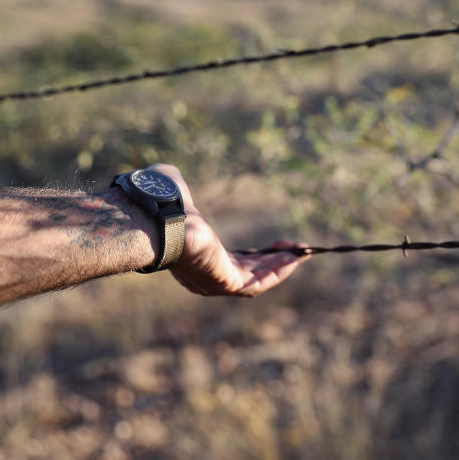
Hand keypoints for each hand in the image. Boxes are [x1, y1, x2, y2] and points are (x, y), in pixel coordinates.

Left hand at [147, 163, 308, 296]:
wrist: (158, 219)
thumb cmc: (162, 202)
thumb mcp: (174, 191)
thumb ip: (178, 187)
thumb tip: (170, 176)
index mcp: (196, 255)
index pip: (232, 261)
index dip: (256, 255)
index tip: (273, 246)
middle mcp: (206, 274)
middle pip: (249, 272)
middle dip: (273, 261)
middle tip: (294, 250)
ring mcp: (216, 281)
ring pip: (257, 278)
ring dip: (280, 266)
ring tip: (300, 253)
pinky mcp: (226, 282)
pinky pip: (259, 282)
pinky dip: (278, 271)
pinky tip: (294, 258)